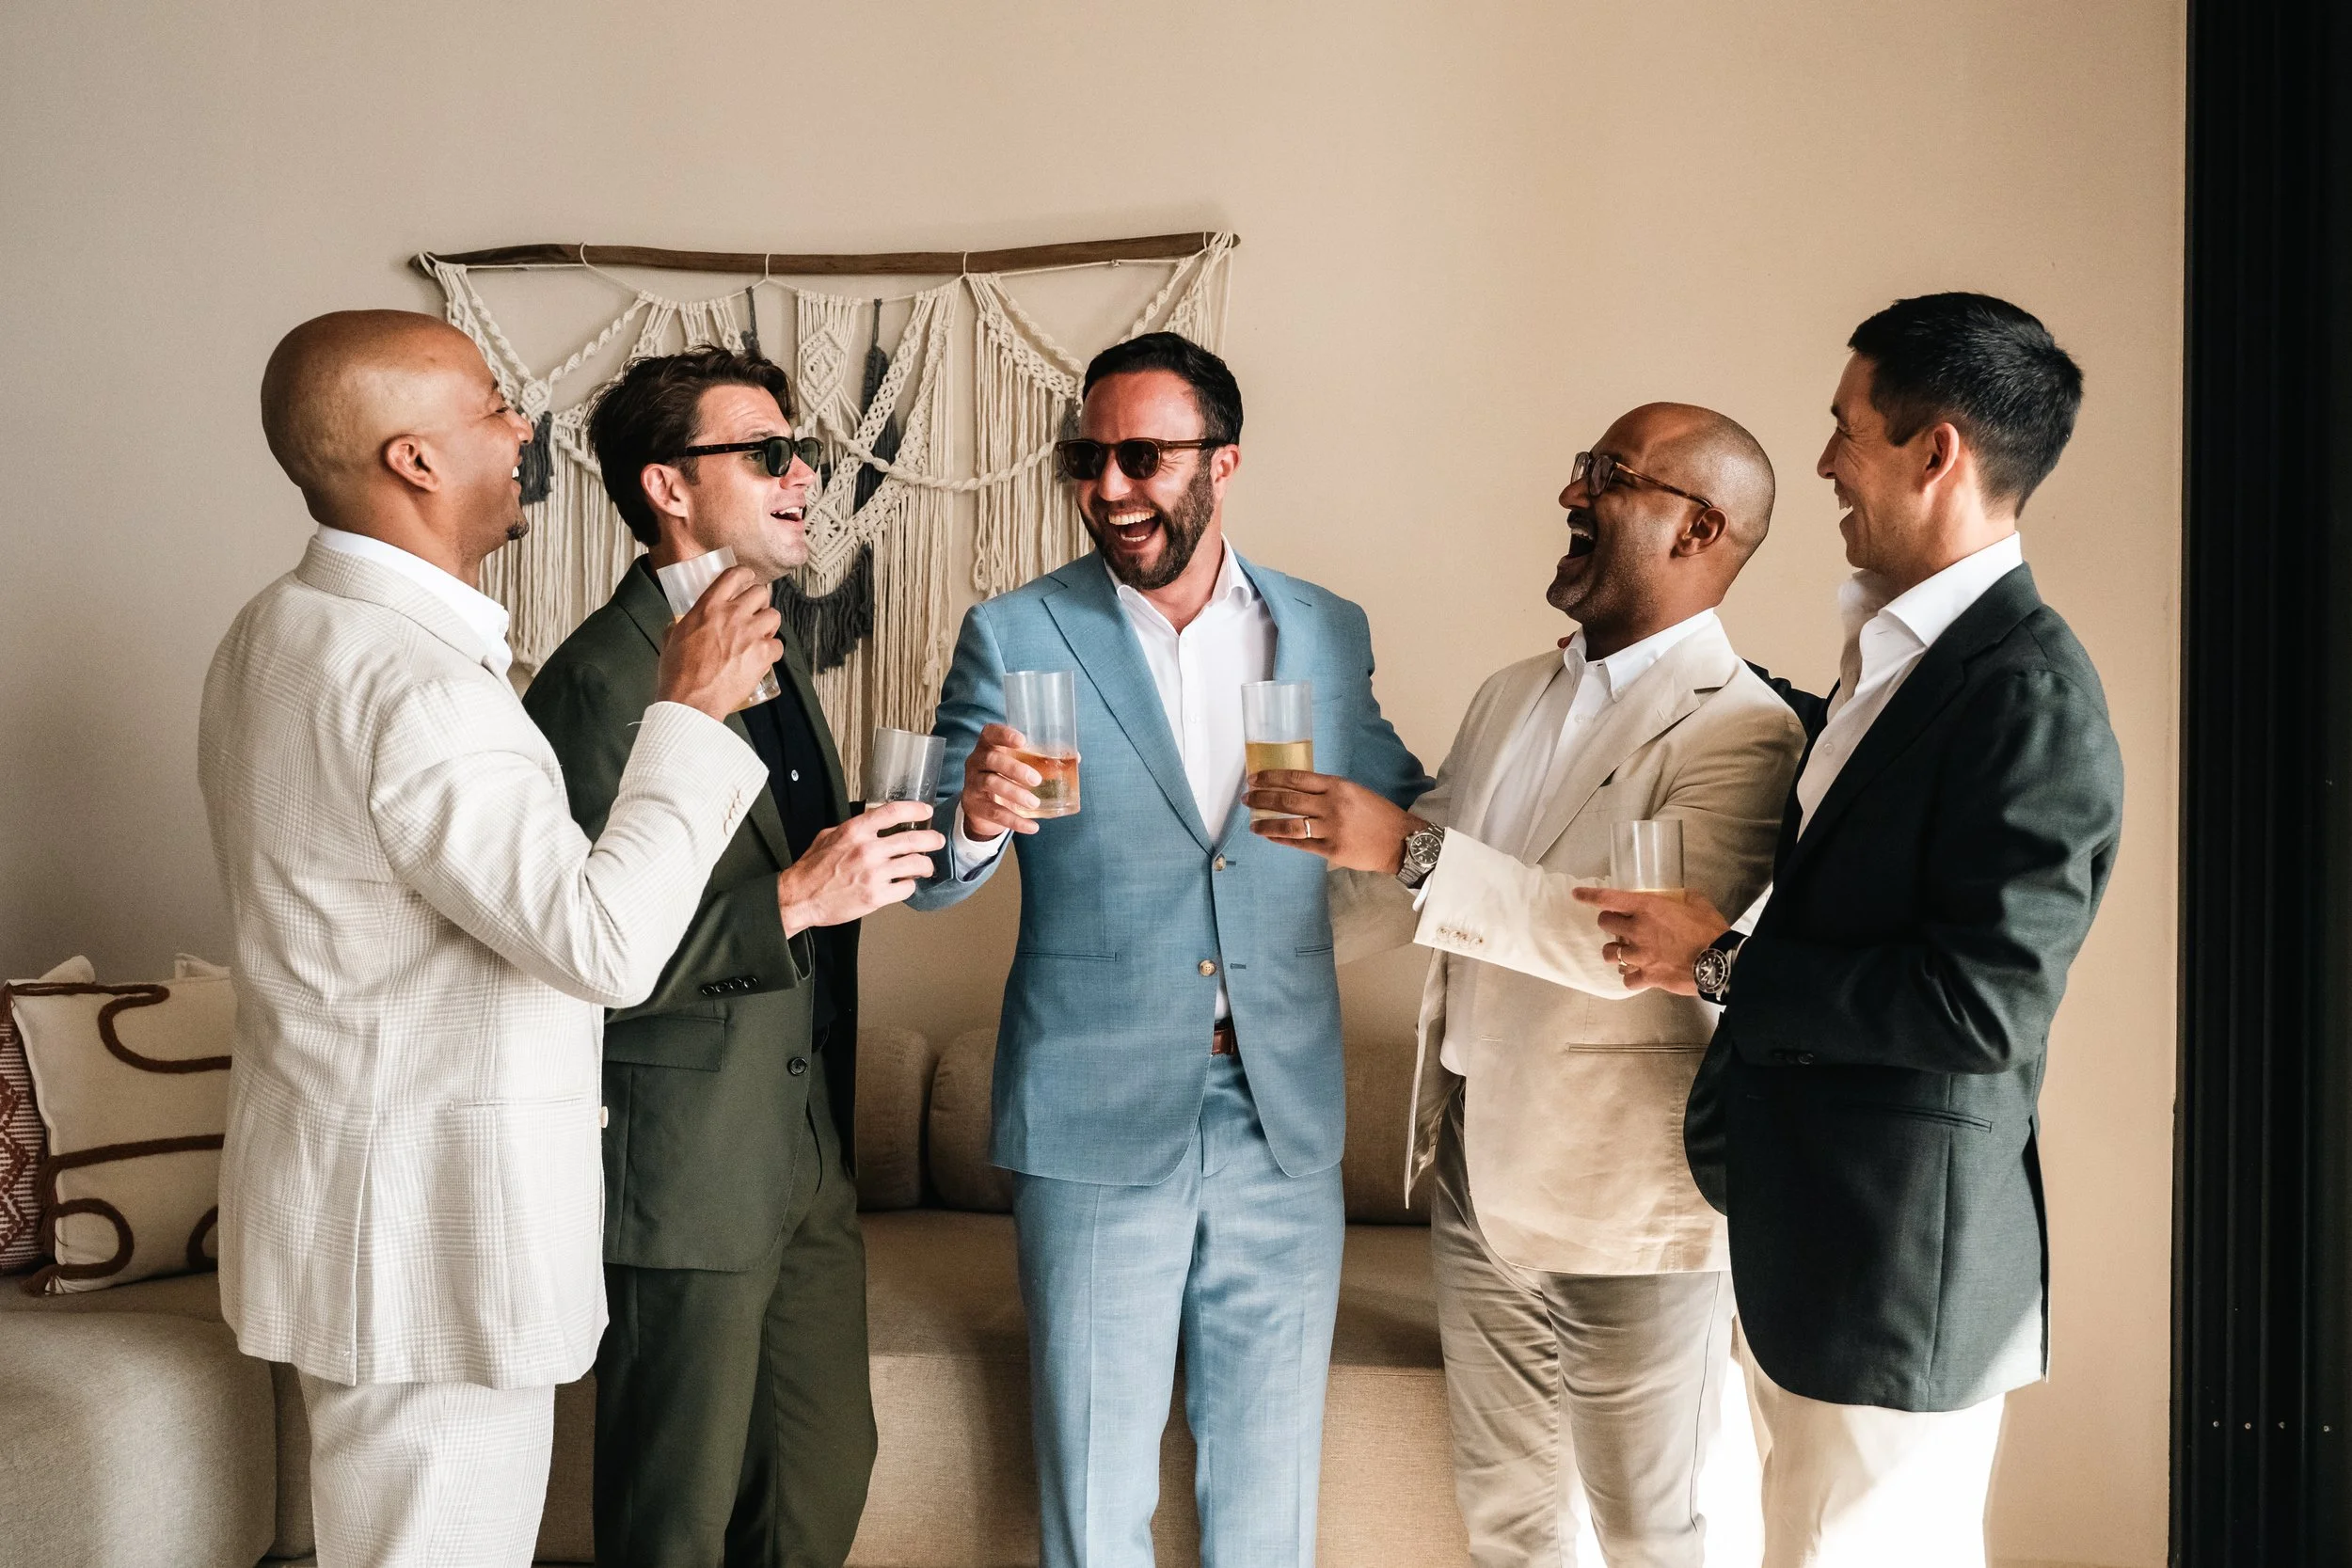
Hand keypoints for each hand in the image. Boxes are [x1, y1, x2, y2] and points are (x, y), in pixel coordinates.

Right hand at [655, 566, 783, 720]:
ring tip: (760, 635)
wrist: (690, 700)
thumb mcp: (671, 639)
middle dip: (759, 602)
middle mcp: (732, 615)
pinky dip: (773, 651)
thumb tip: (679, 623)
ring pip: (774, 615)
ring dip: (769, 624)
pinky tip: (762, 658)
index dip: (745, 574)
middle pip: (760, 592)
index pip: (734, 575)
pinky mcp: (762, 654)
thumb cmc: (678, 674)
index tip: (748, 578)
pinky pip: (779, 645)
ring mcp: (749, 634)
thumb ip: (679, 624)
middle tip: (755, 613)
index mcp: (708, 607)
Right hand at [776, 801, 945, 933]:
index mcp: (855, 831)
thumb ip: (852, 829)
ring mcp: (873, 874)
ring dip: (926, 865)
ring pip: (916, 864)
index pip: (893, 812)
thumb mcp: (828, 836)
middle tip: (937, 840)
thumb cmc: (811, 870)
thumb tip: (871, 823)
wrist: (800, 898)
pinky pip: (906, 888)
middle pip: (913, 839)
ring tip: (926, 866)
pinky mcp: (876, 897)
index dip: (915, 809)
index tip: (925, 810)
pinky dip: (909, 886)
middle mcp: (867, 850)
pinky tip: (905, 884)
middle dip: (932, 839)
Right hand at [959, 723, 1042, 838]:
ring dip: (1015, 793)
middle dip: (1014, 768)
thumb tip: (1076, 758)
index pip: (990, 733)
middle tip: (1036, 779)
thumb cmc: (1005, 777)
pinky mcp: (974, 806)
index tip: (1023, 741)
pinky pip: (994, 812)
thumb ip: (1040, 759)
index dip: (1004, 734)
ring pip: (990, 784)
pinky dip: (1015, 821)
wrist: (982, 809)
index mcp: (988, 746)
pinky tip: (1032, 827)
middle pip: (991, 759)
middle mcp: (976, 762)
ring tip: (1034, 803)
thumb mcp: (1017, 765)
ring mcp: (972, 784)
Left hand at [1245, 771, 1417, 872]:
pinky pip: (1300, 844)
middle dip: (1262, 799)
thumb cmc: (1377, 813)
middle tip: (1247, 799)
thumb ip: (1327, 790)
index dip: (1271, 777)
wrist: (1400, 840)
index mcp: (1337, 786)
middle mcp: (1331, 805)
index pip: (1296, 778)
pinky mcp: (1331, 850)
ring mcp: (1331, 829)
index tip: (1255, 778)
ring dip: (1266, 823)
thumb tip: (1295, 789)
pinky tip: (1271, 837)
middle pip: (1287, 800)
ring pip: (1289, 825)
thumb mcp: (1353, 791)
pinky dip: (1282, 840)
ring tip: (1253, 825)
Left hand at [1570, 886, 1730, 994]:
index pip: (1609, 899)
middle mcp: (1638, 931)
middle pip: (1605, 924)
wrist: (1719, 963)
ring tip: (1625, 951)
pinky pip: (1626, 979)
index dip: (1589, 896)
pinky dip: (1630, 976)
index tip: (1577, 895)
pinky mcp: (1647, 977)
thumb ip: (1681, 897)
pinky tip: (1638, 973)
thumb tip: (1677, 897)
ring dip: (1614, 950)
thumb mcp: (1697, 902)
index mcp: (1648, 908)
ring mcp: (1640, 956)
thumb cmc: (1710, 930)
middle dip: (1609, 923)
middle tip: (1620, 926)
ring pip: (1609, 953)